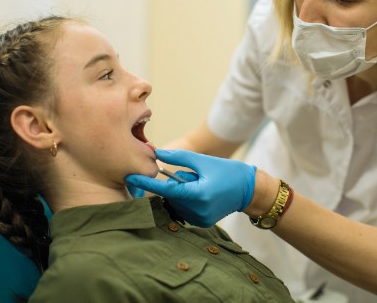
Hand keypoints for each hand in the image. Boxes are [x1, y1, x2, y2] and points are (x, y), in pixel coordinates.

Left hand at [125, 148, 255, 226]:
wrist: (248, 189)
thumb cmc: (227, 171)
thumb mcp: (203, 161)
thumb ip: (179, 158)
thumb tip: (157, 154)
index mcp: (198, 195)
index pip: (165, 189)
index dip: (146, 182)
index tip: (129, 177)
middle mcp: (197, 211)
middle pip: (171, 194)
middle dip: (176, 182)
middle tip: (194, 175)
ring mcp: (199, 219)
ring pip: (177, 202)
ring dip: (182, 191)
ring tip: (201, 184)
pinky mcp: (201, 223)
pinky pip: (184, 208)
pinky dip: (188, 199)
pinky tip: (202, 193)